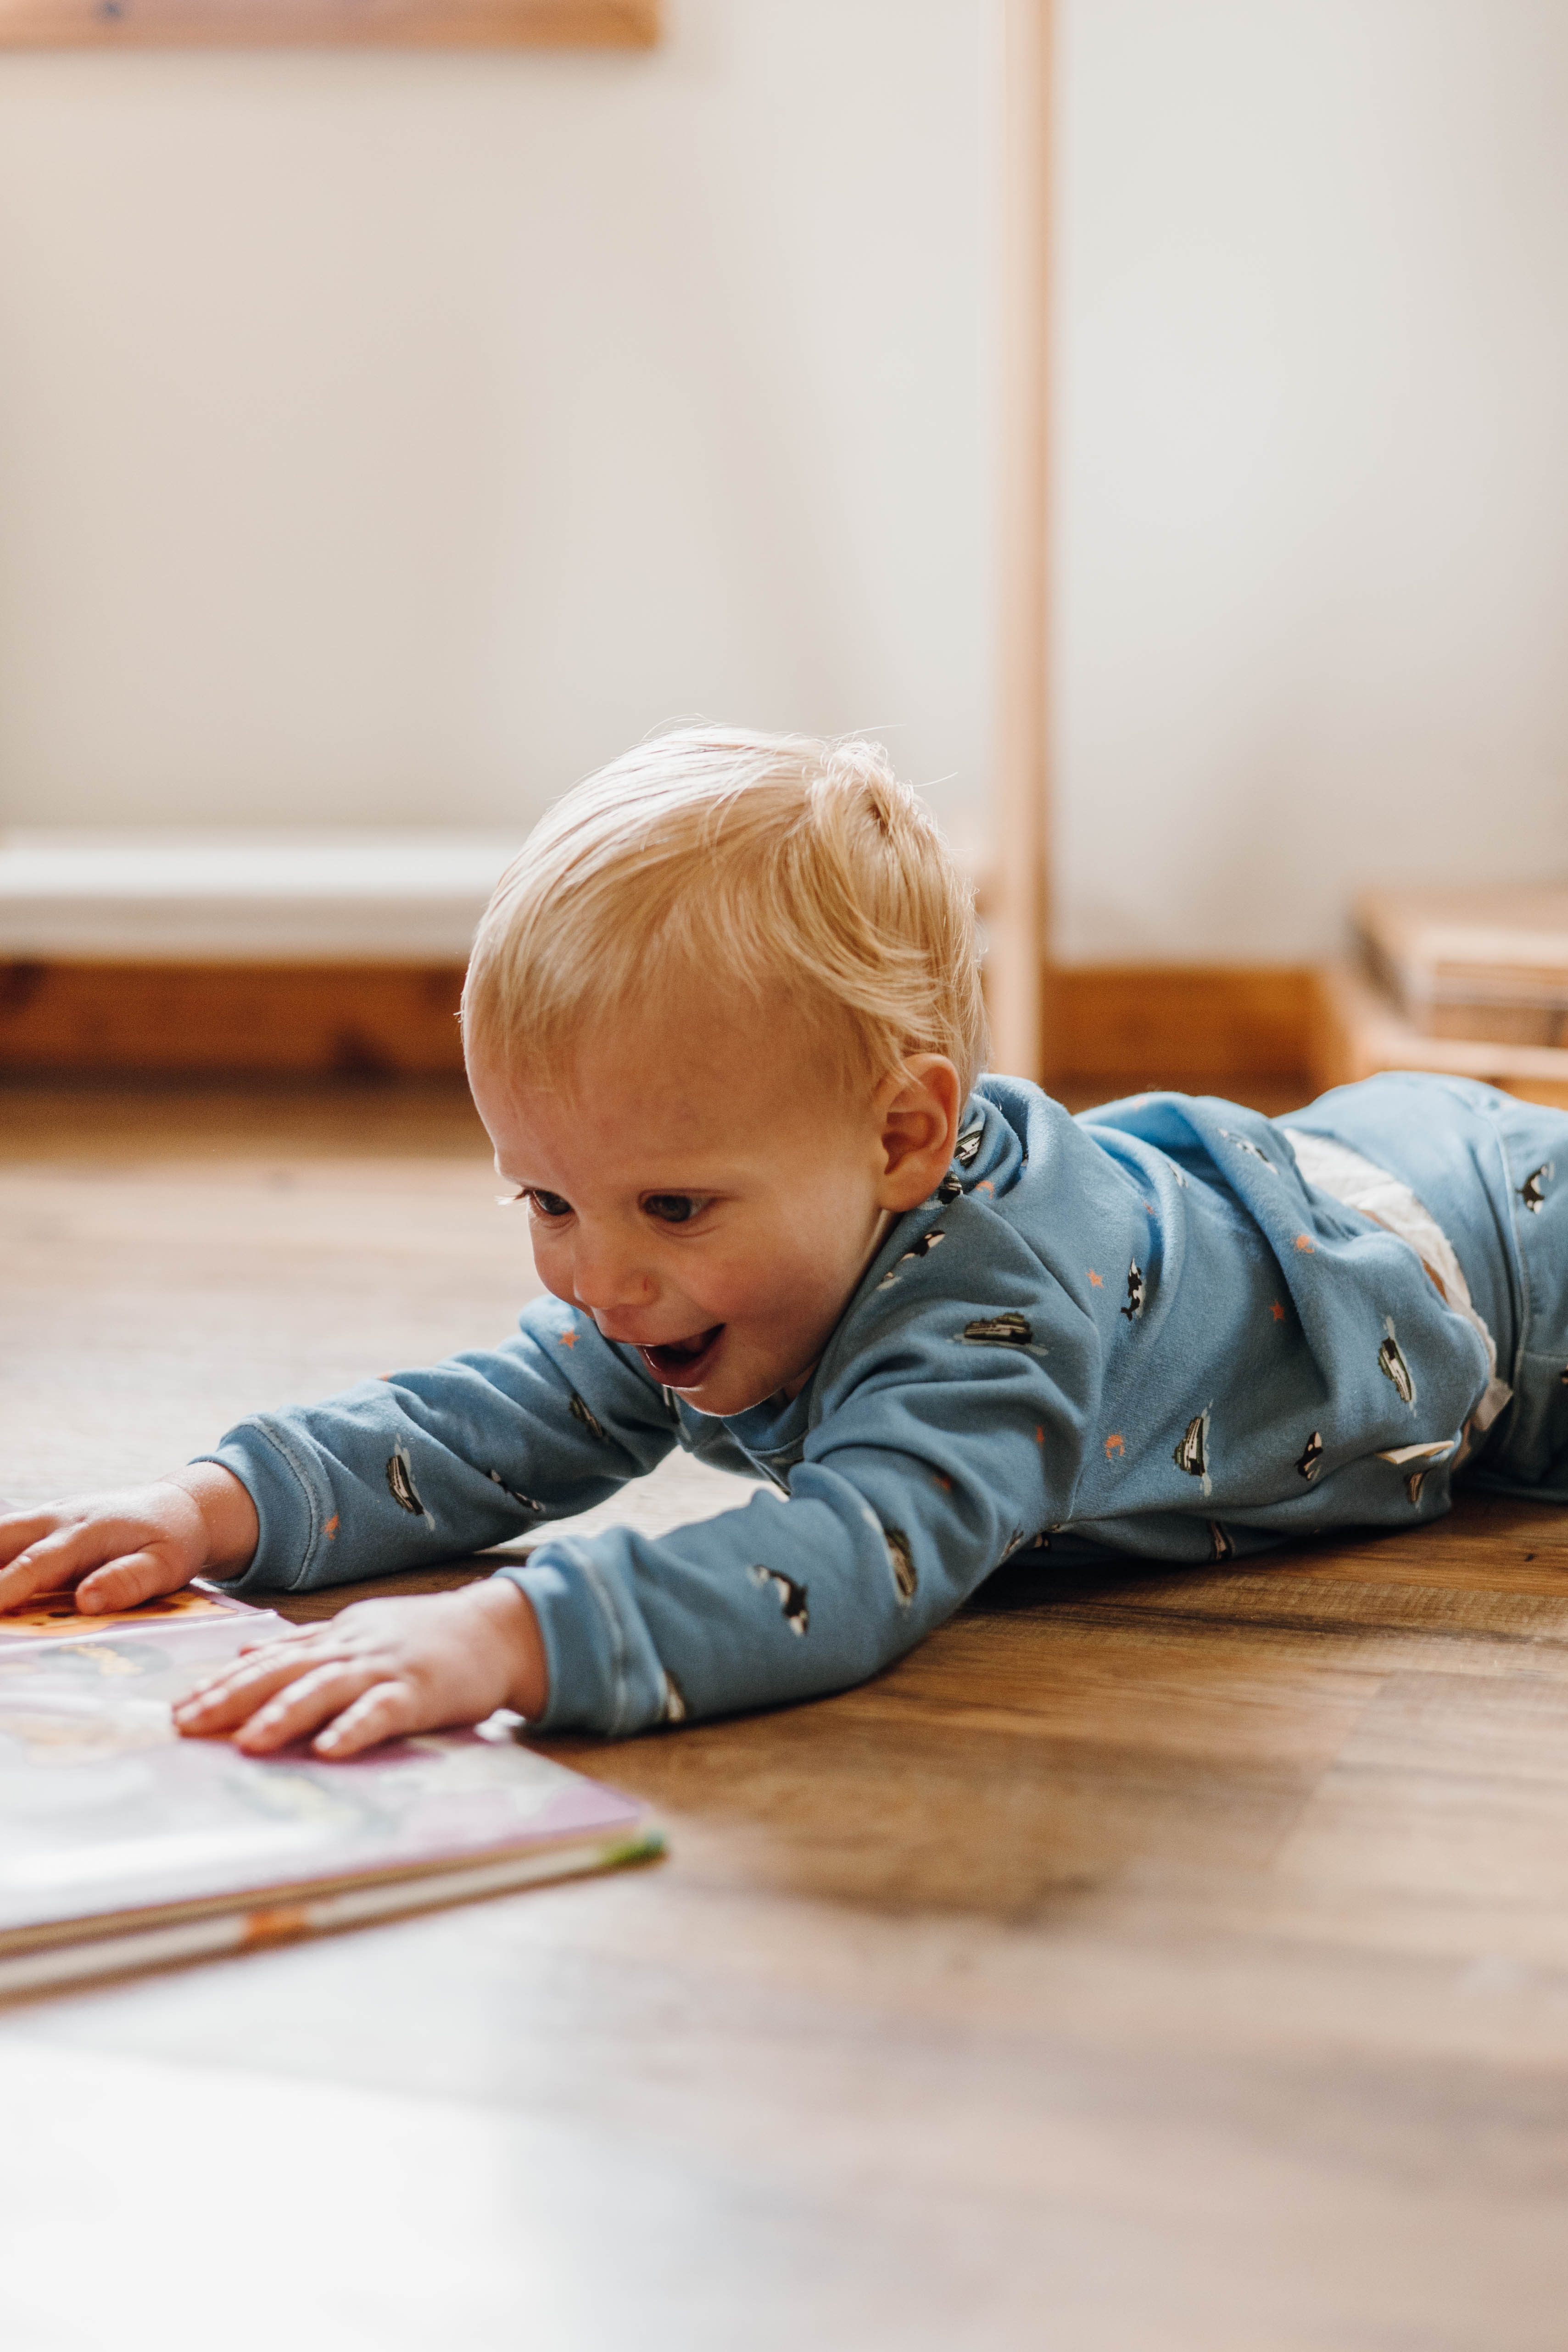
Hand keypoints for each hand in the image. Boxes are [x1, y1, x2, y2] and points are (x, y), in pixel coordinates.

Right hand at [0, 1465, 259, 1617]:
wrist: (177, 1507)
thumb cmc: (172, 1541)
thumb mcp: (166, 1565)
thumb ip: (128, 1581)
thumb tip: (84, 1602)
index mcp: (88, 1533)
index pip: (38, 1563)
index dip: (7, 1586)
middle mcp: (60, 1519)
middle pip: (4, 1539)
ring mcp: (48, 1517)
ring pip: (2, 1534)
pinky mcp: (44, 1523)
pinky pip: (8, 1537)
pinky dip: (0, 1557)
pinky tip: (4, 1582)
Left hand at [172, 1577, 547, 1758]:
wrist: (498, 1628)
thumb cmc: (427, 1638)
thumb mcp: (358, 1632)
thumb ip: (304, 1645)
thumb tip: (245, 1649)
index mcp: (335, 1639)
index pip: (268, 1661)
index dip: (222, 1684)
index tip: (179, 1708)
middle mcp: (352, 1649)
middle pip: (283, 1672)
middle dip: (232, 1698)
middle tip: (187, 1725)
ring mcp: (385, 1668)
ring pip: (326, 1688)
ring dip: (284, 1714)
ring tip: (245, 1742)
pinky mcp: (420, 1691)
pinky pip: (383, 1711)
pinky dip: (355, 1728)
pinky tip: (329, 1750)